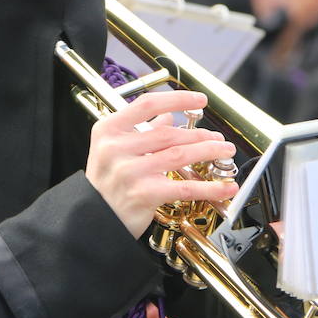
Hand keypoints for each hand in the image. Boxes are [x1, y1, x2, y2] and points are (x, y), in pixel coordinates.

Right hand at [86, 91, 237, 237]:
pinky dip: (209, 187)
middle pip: (169, 133)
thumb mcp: (114, 149)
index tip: (200, 99)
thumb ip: (141, 130)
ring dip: (208, 152)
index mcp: (108, 130)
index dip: (177, 99)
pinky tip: (224, 187)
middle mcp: (116, 148)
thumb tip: (168, 115)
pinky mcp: (142, 193)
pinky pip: (183, 187)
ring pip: (179, 155)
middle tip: (219, 137)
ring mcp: (129, 171)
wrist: (94, 218)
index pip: (147, 104)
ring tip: (224, 151)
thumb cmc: (105, 183)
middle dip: (200, 134)